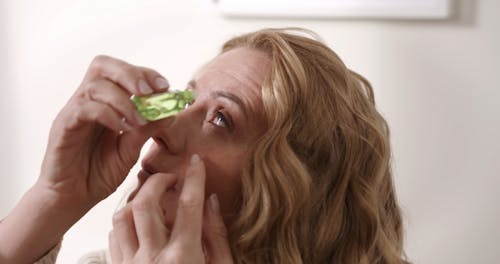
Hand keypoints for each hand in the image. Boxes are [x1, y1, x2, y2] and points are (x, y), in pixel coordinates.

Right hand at [37, 55, 169, 208]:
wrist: (73, 199)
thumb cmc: (99, 173)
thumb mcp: (131, 150)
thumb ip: (148, 131)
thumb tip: (171, 112)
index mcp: (104, 102)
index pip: (121, 71)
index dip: (144, 73)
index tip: (164, 86)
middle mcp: (87, 101)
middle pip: (102, 65)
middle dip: (131, 74)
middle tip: (150, 91)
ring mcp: (73, 112)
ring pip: (95, 86)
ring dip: (123, 100)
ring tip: (139, 120)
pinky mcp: (63, 126)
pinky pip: (84, 109)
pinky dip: (108, 114)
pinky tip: (122, 128)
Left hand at [109, 155, 233, 263]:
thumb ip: (217, 237)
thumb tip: (211, 201)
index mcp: (184, 257)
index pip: (189, 205)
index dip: (194, 177)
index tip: (197, 162)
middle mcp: (153, 258)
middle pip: (146, 203)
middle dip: (158, 181)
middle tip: (171, 179)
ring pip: (123, 216)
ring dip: (137, 201)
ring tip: (153, 200)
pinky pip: (113, 237)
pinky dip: (125, 223)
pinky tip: (140, 224)